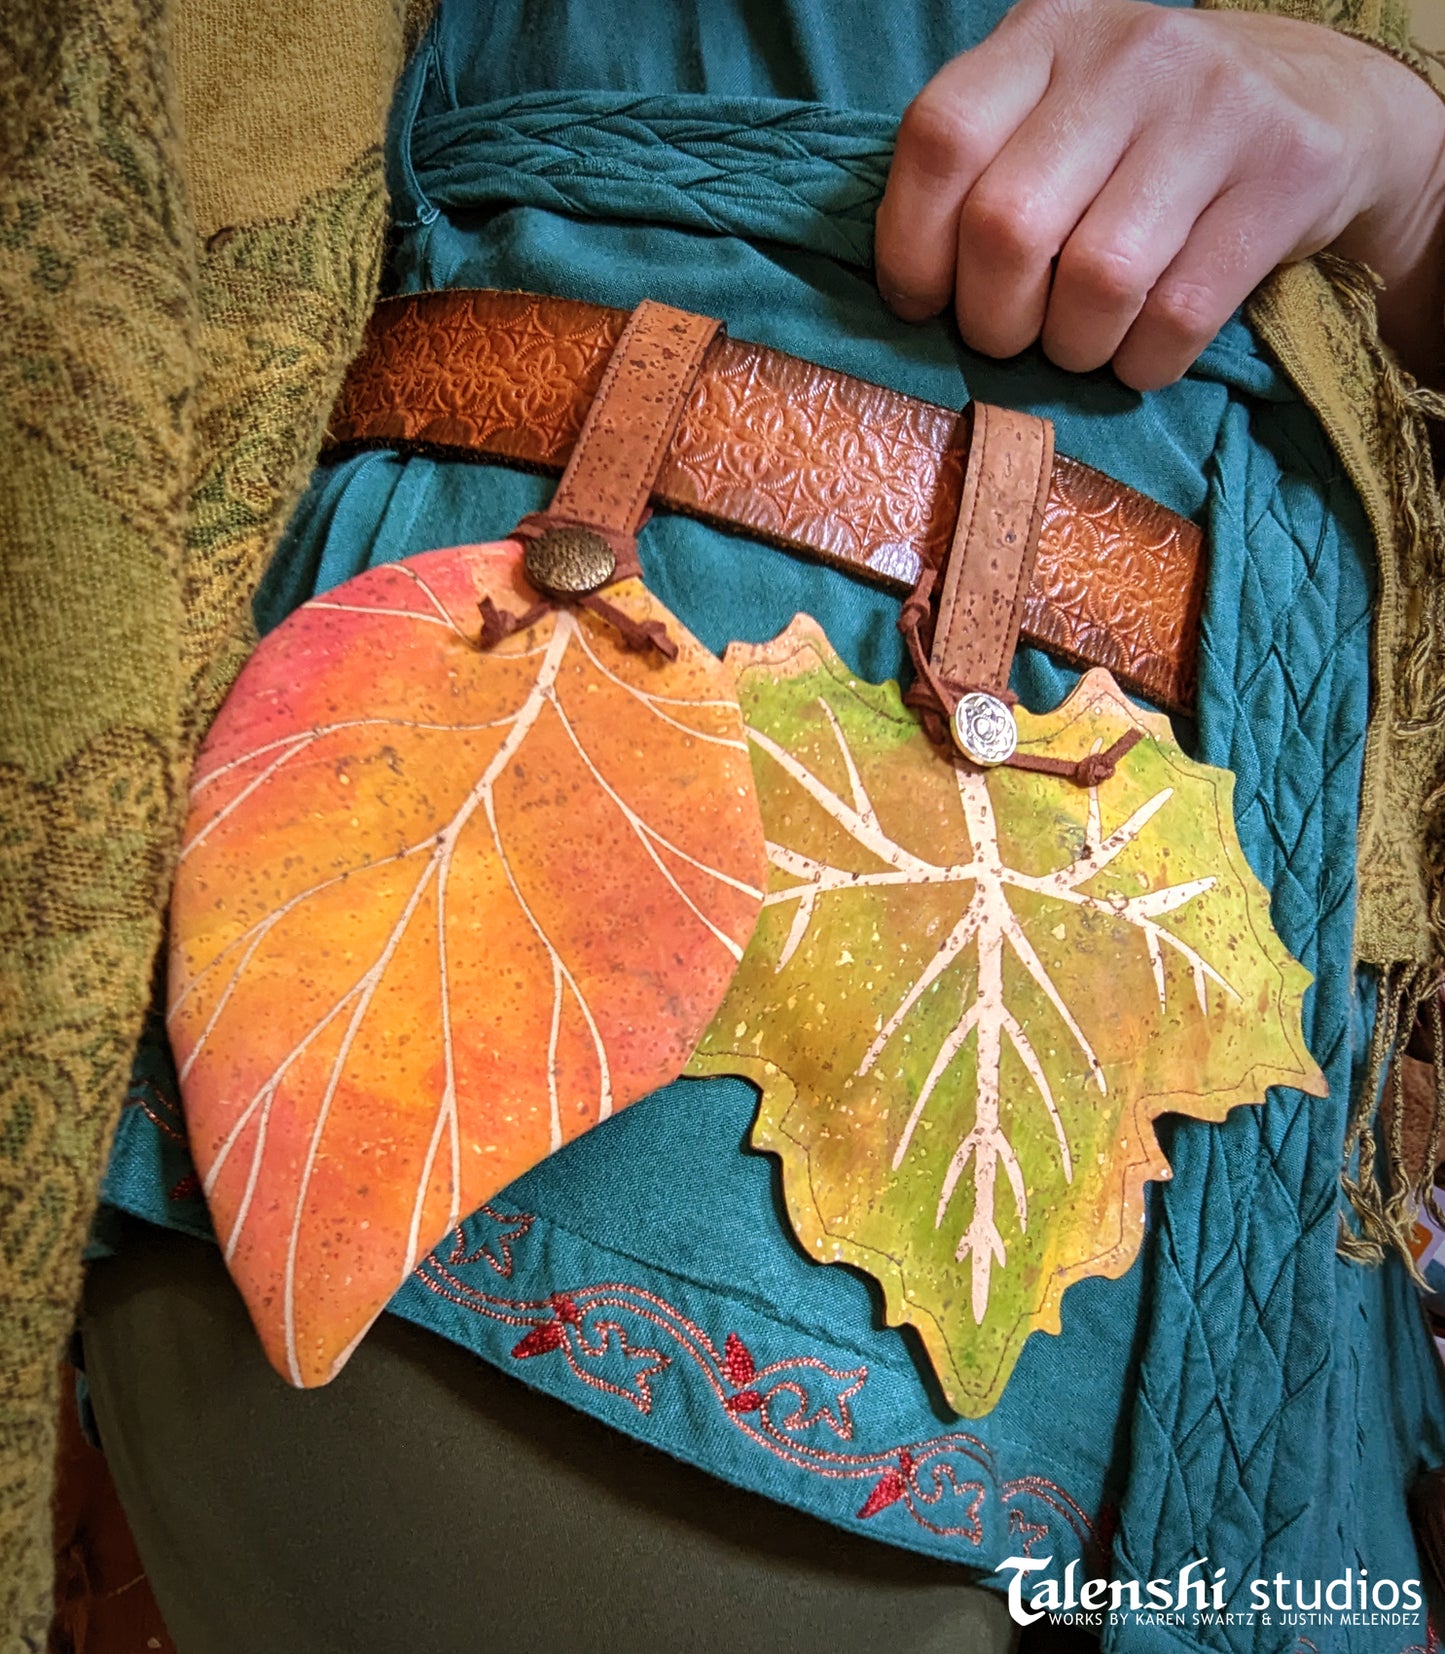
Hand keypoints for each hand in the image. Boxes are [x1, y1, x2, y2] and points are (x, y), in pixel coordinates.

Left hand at [875, 0, 1444, 387]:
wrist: (1322, 101)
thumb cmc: (1145, 136)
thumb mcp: (1055, 111)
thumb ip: (981, 167)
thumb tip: (907, 294)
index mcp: (1047, 33)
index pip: (941, 138)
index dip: (911, 246)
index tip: (924, 303)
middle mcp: (1129, 54)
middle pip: (1008, 227)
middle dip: (994, 321)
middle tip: (1012, 336)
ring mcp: (1215, 107)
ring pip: (1097, 282)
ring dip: (1074, 349)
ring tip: (1081, 343)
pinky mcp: (1286, 173)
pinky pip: (1179, 315)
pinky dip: (1144, 364)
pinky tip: (1142, 355)